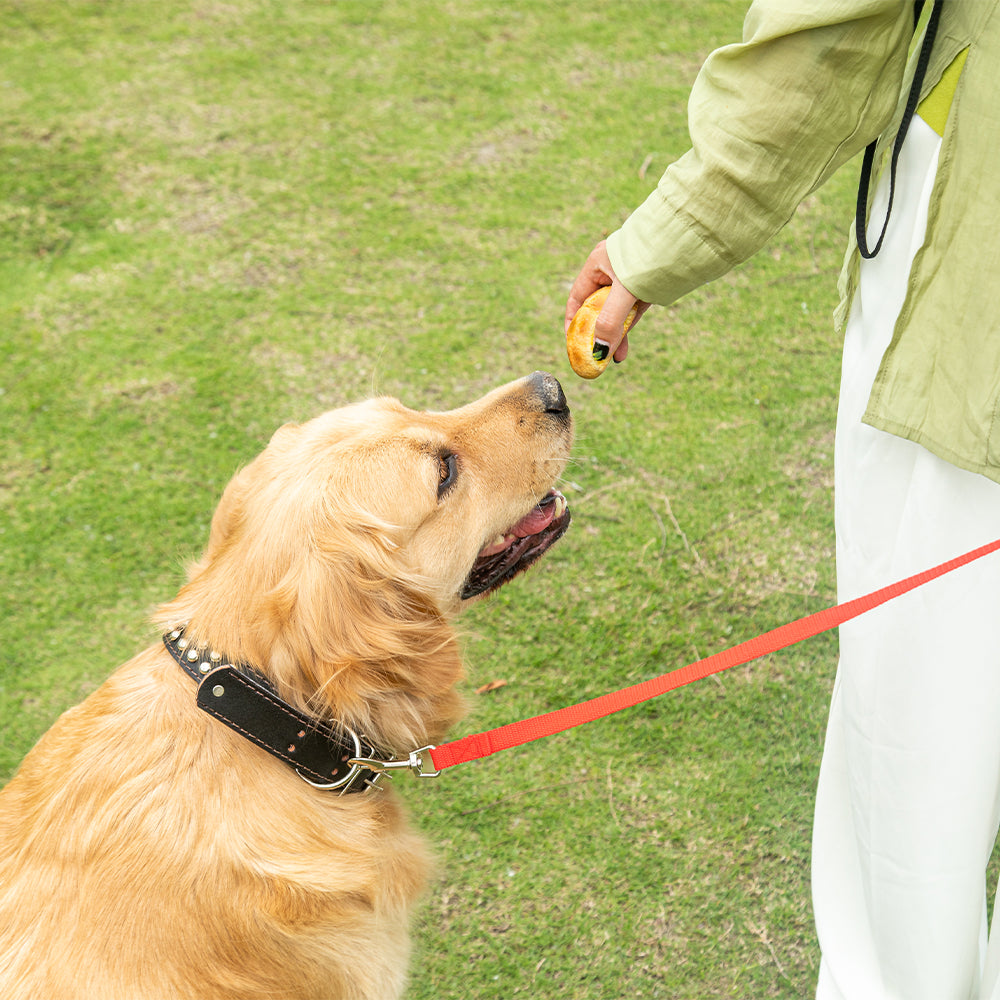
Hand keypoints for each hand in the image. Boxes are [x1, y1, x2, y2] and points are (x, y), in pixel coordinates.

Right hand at [564, 241, 648, 363]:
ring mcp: (629, 281)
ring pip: (616, 313)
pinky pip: (631, 313)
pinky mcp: (646, 288)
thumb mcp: (626, 291)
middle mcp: (611, 272)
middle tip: (596, 357)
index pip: (578, 299)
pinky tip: (623, 348)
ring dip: (613, 336)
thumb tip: (601, 352)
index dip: (573, 322)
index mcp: (598, 265)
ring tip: (614, 359)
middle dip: (597, 334)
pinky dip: (627, 329)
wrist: (688, 238)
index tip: (573, 344)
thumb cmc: (651, 258)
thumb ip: (611, 321)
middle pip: (597, 309)